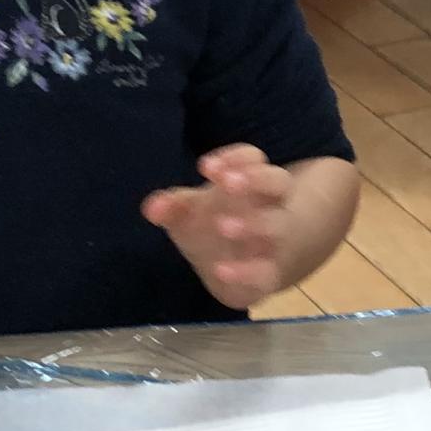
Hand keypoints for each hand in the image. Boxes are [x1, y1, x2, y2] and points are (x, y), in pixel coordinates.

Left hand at [142, 144, 296, 310]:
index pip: (252, 158)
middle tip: (227, 183)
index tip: (205, 168)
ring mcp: (274, 239)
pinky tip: (220, 270)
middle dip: (257, 179)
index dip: (235, 159)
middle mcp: (270, 205)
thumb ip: (172, 207)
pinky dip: (246, 271)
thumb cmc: (211, 226)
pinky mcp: (270, 272)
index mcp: (250, 182)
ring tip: (222, 226)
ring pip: (276, 225)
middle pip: (278, 181)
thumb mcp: (189, 212)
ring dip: (253, 223)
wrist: (232, 271)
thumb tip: (151, 209)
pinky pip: (266, 270)